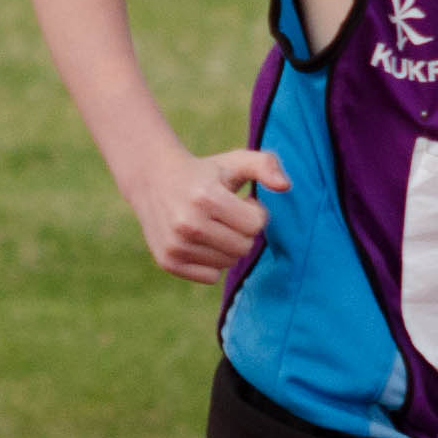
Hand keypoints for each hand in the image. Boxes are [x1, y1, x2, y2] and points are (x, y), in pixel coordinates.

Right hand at [126, 146, 288, 281]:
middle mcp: (188, 223)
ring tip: (212, 225)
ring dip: (227, 246)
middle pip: (243, 247)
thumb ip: (266, 165)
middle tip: (226, 215)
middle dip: (242, 231)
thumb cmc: (204, 172)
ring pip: (227, 263)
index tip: (240, 201)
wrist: (152, 179)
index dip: (253, 212)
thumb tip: (285, 186)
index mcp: (207, 198)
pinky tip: (200, 240)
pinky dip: (211, 262)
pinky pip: (211, 277)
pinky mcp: (168, 262)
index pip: (255, 225)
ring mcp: (175, 245)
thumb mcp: (236, 161)